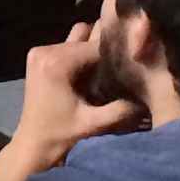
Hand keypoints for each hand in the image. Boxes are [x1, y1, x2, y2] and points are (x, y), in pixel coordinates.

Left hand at [13, 26, 138, 167]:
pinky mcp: (38, 57)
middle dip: (105, 47)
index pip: (97, 44)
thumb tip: (146, 99)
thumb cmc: (60, 136)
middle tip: (122, 63)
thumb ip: (119, 109)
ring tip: (106, 69)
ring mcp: (39, 52)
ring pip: (77, 37)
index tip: (135, 59)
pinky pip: (67, 45)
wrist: (33, 145)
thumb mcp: (93, 123)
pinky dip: (81, 55)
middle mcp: (46, 50)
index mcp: (57, 62)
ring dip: (92, 50)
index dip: (118, 50)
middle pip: (87, 35)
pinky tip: (92, 72)